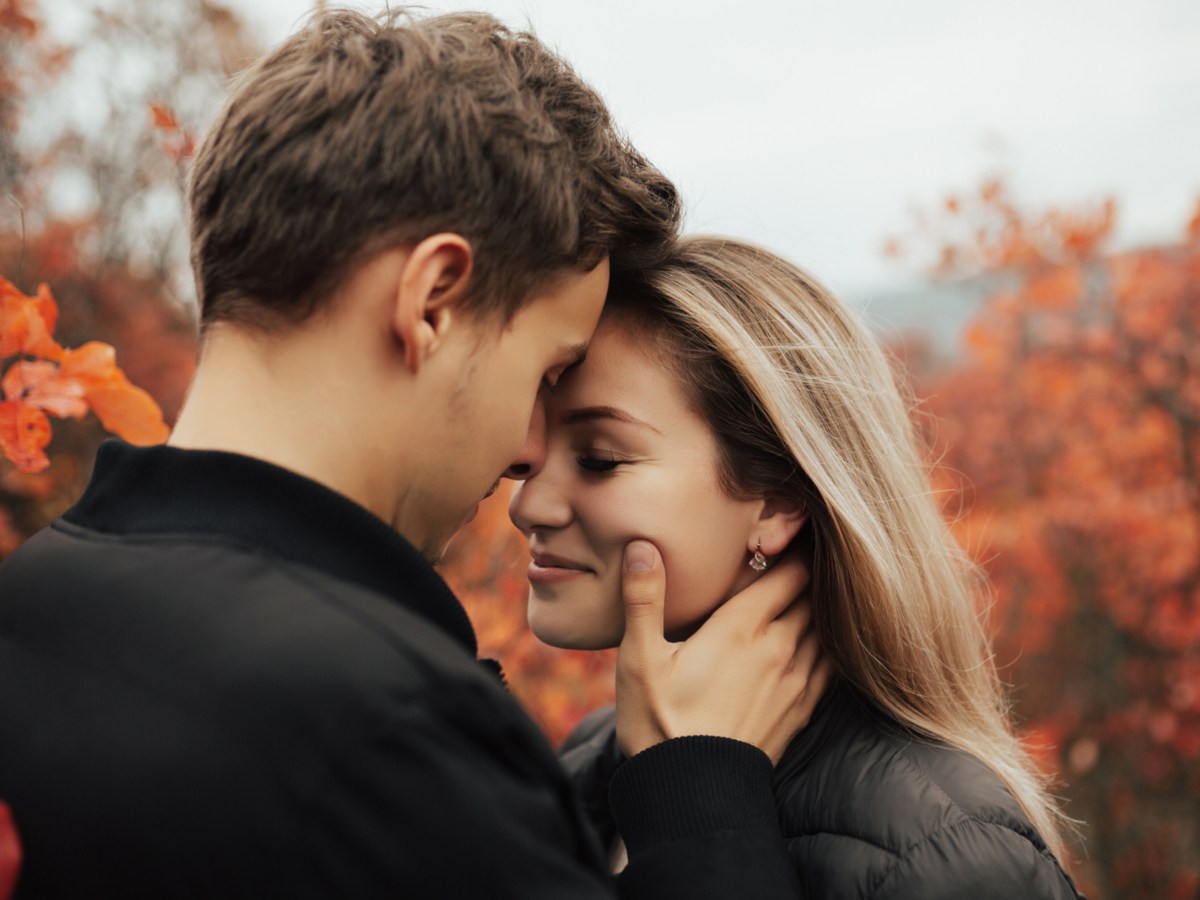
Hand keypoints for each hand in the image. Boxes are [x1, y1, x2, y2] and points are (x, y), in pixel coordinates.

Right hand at [615, 540, 831, 763]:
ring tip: (812, 590)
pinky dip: (829, 644)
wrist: (692, 795)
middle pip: (813, 595)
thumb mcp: (639, 658)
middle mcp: (779, 648)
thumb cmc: (658, 723)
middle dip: (809, 572)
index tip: (789, 530)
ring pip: (826, 628)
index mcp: (741, 627)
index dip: (793, 547)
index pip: (789, 571)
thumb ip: (644, 598)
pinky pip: (830, 664)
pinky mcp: (801, 710)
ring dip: (821, 607)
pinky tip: (819, 640)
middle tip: (801, 552)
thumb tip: (645, 545)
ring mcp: (795, 681)